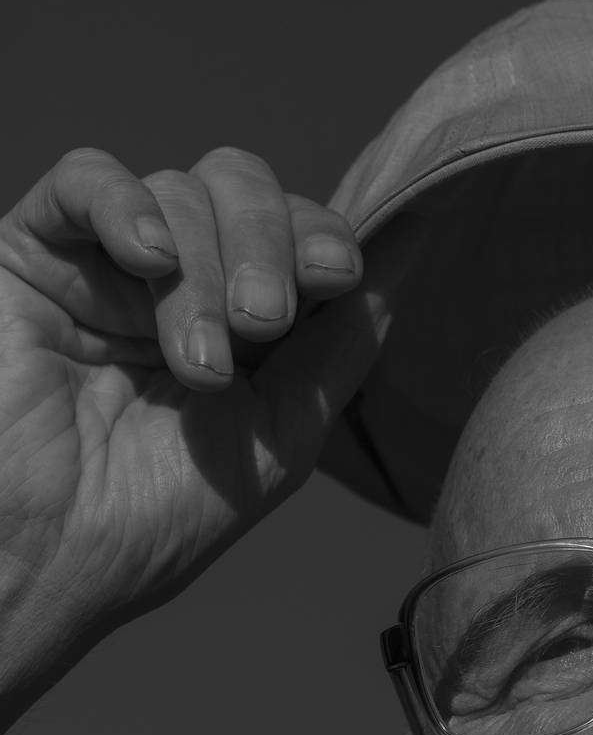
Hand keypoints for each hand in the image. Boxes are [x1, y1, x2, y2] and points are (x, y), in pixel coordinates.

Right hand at [0, 145, 394, 704]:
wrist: (48, 554)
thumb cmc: (161, 515)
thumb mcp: (284, 432)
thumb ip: (343, 343)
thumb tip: (412, 248)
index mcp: (243, 325)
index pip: (296, 233)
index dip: (323, 235)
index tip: (337, 274)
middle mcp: (180, 285)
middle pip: (245, 191)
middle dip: (268, 247)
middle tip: (260, 324)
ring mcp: (107, 266)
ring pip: (179, 190)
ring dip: (203, 271)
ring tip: (196, 364)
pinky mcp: (33, 254)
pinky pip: (86, 179)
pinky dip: (126, 204)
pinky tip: (146, 257)